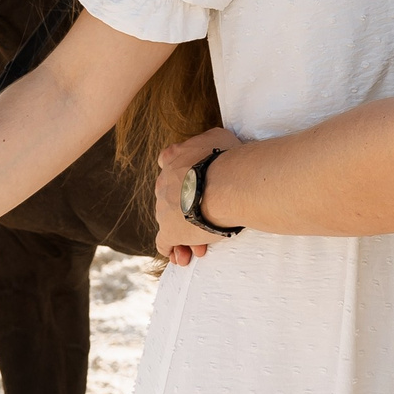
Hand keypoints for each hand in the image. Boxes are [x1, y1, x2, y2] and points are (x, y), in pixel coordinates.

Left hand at [152, 127, 241, 265]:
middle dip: (187, 211)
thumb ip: (208, 142)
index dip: (182, 179)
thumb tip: (214, 144)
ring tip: (201, 245)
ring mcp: (163, 207)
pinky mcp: (169, 230)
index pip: (168, 165)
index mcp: (173, 158)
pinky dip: (173, 249)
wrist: (226, 183)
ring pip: (170, 223)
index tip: (195, 187)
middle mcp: (164, 181)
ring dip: (185, 233)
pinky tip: (182, 256)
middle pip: (172, 198)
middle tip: (208, 219)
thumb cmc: (229, 159)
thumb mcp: (219, 137)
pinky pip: (164, 243)